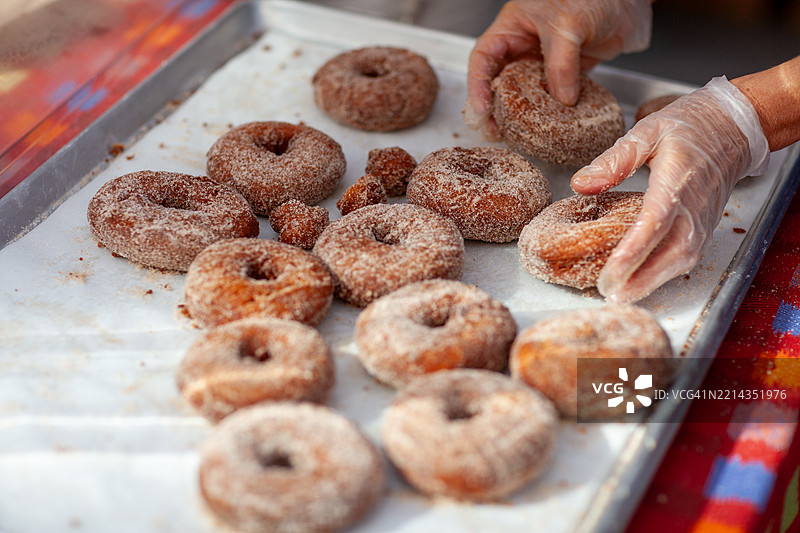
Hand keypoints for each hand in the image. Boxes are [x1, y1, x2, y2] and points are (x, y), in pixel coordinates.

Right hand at [464, 0, 651, 138]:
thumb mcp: (569, 24)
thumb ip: (561, 64)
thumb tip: (561, 99)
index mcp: (514, 26)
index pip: (484, 58)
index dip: (477, 85)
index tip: (480, 110)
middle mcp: (527, 44)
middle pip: (500, 80)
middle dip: (494, 108)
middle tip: (494, 131)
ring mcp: (549, 58)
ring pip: (527, 92)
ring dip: (521, 115)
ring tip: (516, 135)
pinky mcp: (571, 69)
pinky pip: (557, 94)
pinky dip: (553, 112)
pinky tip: (551, 126)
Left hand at [570, 77, 769, 302]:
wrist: (732, 128)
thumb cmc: (689, 127)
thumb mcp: (647, 131)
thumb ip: (614, 160)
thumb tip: (580, 183)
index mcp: (676, 182)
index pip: (655, 223)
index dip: (634, 250)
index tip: (612, 269)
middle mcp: (693, 208)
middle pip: (670, 253)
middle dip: (640, 277)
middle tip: (608, 293)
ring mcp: (702, 221)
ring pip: (680, 261)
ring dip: (651, 282)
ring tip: (620, 295)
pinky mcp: (704, 228)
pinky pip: (685, 258)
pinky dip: (663, 274)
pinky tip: (640, 282)